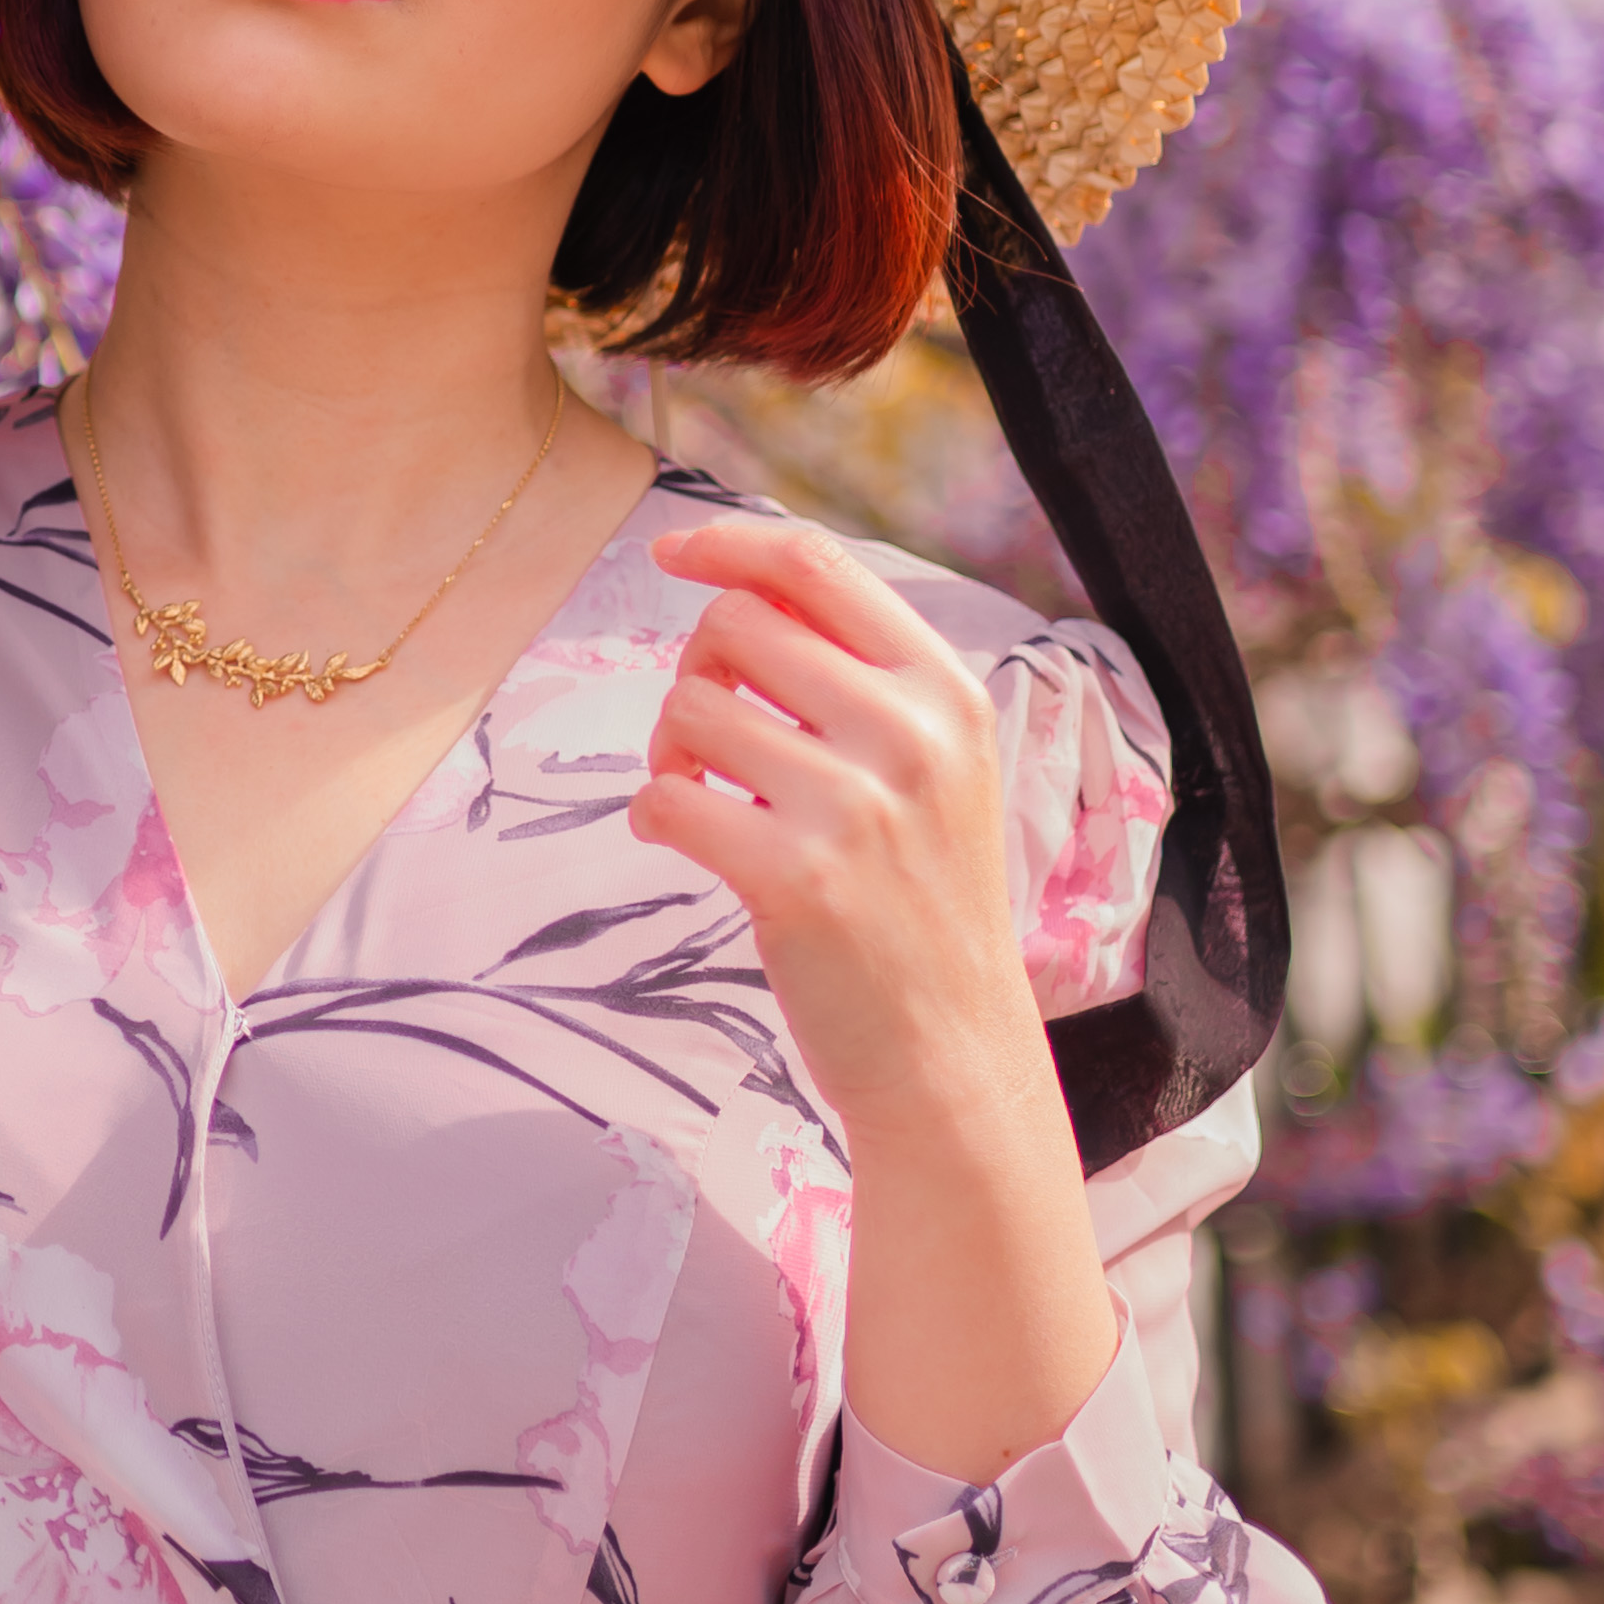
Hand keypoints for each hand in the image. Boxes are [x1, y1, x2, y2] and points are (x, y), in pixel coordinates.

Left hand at [631, 512, 1116, 1479]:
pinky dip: (652, 817)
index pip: (817, 566)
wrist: (950, 1059)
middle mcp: (909, 735)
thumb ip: (857, 682)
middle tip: (710, 747)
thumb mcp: (931, 772)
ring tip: (703, 806)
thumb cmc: (921, 910)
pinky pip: (665, 799)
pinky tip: (684, 847)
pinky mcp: (795, 880)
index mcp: (945, 692)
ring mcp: (856, 808)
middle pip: (734, 627)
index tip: (673, 554)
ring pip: (689, 709)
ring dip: (669, 753)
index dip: (728, 544)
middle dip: (695, 676)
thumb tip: (740, 586)